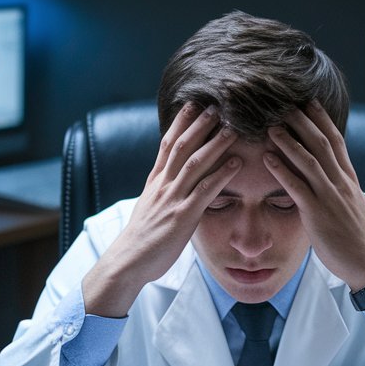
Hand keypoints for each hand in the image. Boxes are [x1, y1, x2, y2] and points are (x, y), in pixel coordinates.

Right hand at [82, 103, 241, 316]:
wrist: (127, 262)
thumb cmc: (142, 238)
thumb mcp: (150, 206)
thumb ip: (163, 190)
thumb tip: (172, 180)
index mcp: (155, 181)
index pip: (167, 144)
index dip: (180, 122)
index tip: (193, 103)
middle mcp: (162, 185)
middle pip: (182, 146)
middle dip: (200, 124)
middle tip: (217, 104)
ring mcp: (172, 199)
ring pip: (195, 163)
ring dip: (215, 143)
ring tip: (233, 127)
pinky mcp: (182, 217)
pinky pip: (204, 191)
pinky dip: (221, 174)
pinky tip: (236, 163)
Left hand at [263, 103, 364, 311]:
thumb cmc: (357, 238)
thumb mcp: (353, 205)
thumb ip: (341, 187)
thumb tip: (333, 177)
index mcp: (349, 179)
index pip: (337, 141)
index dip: (322, 119)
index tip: (308, 101)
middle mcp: (341, 182)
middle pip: (322, 143)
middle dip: (303, 121)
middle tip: (284, 102)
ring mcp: (330, 197)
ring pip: (309, 160)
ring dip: (288, 141)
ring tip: (270, 125)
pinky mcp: (318, 213)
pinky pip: (297, 187)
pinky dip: (282, 170)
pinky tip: (267, 159)